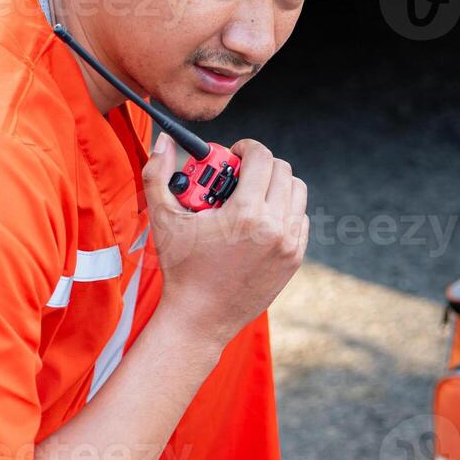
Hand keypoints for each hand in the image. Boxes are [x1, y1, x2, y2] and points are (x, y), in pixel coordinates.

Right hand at [143, 134, 308, 343]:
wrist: (200, 318)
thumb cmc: (180, 270)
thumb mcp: (163, 219)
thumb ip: (158, 174)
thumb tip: (165, 142)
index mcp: (246, 214)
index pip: (262, 158)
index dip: (246, 148)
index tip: (233, 154)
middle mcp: (275, 227)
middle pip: (283, 171)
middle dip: (260, 165)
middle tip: (238, 174)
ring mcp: (289, 245)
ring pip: (297, 193)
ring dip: (276, 185)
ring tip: (250, 195)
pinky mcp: (295, 259)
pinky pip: (300, 219)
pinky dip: (284, 211)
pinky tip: (260, 219)